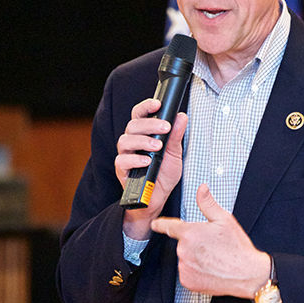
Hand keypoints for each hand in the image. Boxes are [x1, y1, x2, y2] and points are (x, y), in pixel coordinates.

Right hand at [114, 98, 187, 238]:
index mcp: (143, 134)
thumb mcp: (175, 154)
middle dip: (149, 124)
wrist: (157, 198)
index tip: (158, 103)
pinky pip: (122, 161)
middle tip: (165, 127)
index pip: (139, 115)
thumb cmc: (163, 174)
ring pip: (125, 140)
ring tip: (158, 146)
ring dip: (143, 141)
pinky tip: (147, 161)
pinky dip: (135, 159)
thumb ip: (176, 136)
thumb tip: (181, 116)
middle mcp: (132, 142)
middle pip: (132, 125)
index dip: (146, 106)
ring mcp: (125, 155)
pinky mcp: (121, 171)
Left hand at [151, 184, 271, 298]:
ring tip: (213, 259)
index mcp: (190, 233)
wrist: (247, 273)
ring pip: (185, 259)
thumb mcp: (224, 220)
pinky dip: (195, 272)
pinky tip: (210, 269)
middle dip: (194, 243)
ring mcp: (185, 267)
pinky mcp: (188, 281)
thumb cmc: (237, 247)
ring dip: (194, 258)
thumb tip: (202, 189)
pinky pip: (187, 273)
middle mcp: (184, 251)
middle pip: (182, 244)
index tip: (155, 224)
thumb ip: (208, 203)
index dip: (160, 224)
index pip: (169, 226)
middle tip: (212, 246)